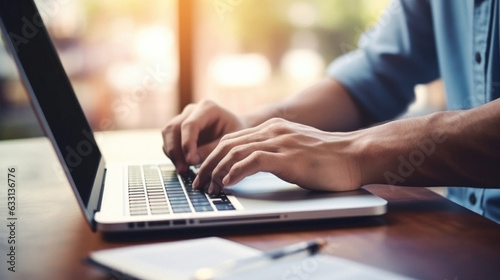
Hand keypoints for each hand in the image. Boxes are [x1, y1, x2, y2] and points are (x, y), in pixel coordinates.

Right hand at [162, 100, 246, 172]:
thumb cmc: (237, 133)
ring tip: (182, 170)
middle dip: (175, 150)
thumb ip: (212, 149)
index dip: (187, 144)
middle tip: (183, 169)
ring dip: (172, 153)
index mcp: (207, 108)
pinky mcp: (179, 130)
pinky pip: (169, 141)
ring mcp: (183, 118)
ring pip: (167, 134)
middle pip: (172, 128)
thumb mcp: (230, 141)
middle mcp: (192, 111)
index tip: (191, 161)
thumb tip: (193, 161)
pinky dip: (173, 154)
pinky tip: (183, 165)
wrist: (237, 129)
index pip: (189, 125)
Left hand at [192, 118, 361, 193]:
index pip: (233, 139)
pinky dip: (235, 172)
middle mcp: (273, 131)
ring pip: (235, 152)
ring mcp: (280, 142)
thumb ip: (276, 152)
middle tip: (199, 184)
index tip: (205, 173)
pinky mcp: (287, 157)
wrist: (355, 155)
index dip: (214, 156)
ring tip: (210, 188)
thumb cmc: (328, 158)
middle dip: (208, 165)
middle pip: (228, 145)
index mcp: (273, 128)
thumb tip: (256, 165)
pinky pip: (252, 161)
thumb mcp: (296, 149)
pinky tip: (228, 183)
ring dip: (217, 171)